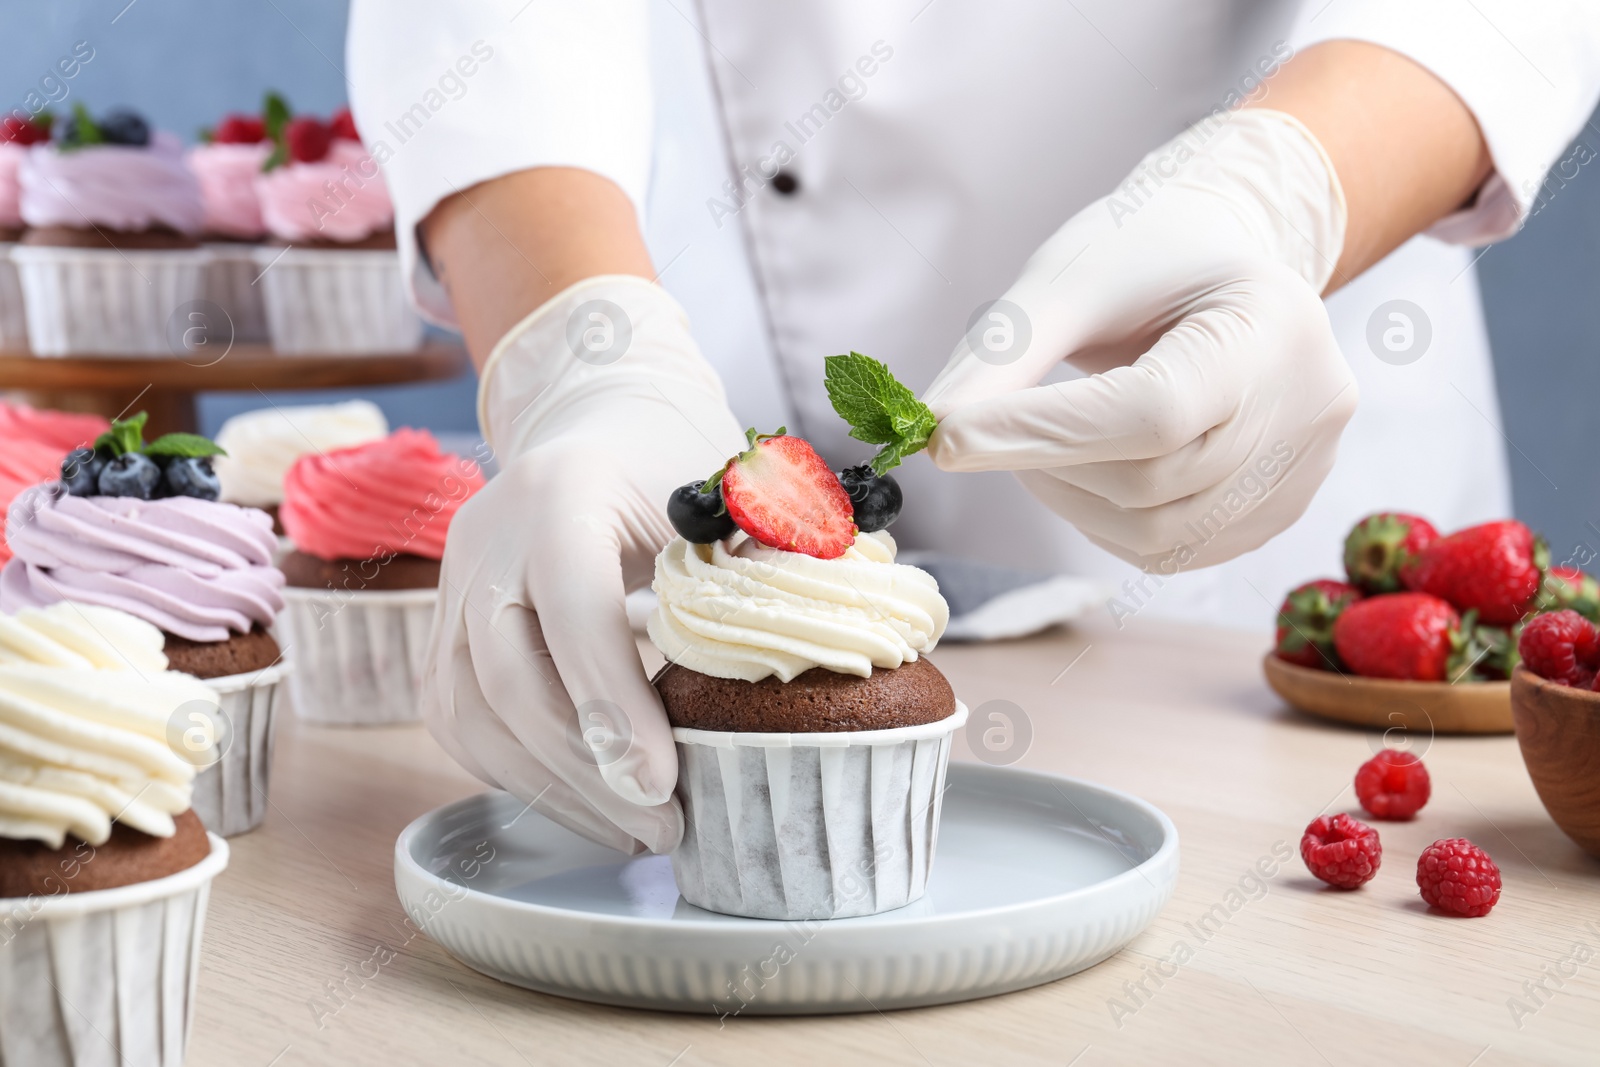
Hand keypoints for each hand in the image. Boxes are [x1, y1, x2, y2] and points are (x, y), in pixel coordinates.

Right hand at [428, 276, 743, 853]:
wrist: (596, 425)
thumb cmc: (670, 465)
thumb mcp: (724, 495)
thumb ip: (759, 563)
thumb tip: (814, 653)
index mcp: (560, 494)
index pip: (574, 612)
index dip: (613, 705)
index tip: (663, 783)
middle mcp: (487, 539)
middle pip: (509, 679)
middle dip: (585, 771)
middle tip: (662, 828)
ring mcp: (452, 584)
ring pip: (470, 713)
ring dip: (550, 787)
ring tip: (631, 831)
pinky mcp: (442, 627)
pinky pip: (458, 719)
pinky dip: (517, 772)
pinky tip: (585, 801)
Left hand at [922, 109, 1358, 570]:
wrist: (1223, 258)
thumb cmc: (1144, 252)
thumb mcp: (1070, 278)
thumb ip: (1004, 356)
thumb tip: (931, 431)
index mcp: (1272, 322)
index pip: (1153, 412)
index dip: (1043, 434)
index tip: (947, 437)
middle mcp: (1310, 404)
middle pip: (1153, 480)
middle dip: (1048, 464)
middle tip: (985, 431)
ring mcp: (1304, 468)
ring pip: (1159, 532)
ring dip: (1071, 501)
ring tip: (1040, 445)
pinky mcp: (1278, 510)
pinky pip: (1174, 550)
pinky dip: (1108, 522)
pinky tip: (1089, 469)